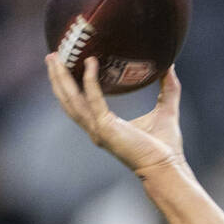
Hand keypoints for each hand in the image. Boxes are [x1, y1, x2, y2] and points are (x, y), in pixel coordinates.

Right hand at [45, 53, 185, 175]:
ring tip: (56, 58)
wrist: (168, 167)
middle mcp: (97, 129)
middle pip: (68, 100)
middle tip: (52, 56)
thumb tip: (171, 66)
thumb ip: (168, 88)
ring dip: (62, 78)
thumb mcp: (166, 109)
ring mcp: (99, 130)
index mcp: (105, 126)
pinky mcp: (106, 128)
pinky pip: (93, 100)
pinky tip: (91, 63)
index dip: (70, 85)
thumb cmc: (166, 146)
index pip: (80, 103)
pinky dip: (90, 81)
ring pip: (72, 100)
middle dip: (58, 78)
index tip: (65, 65)